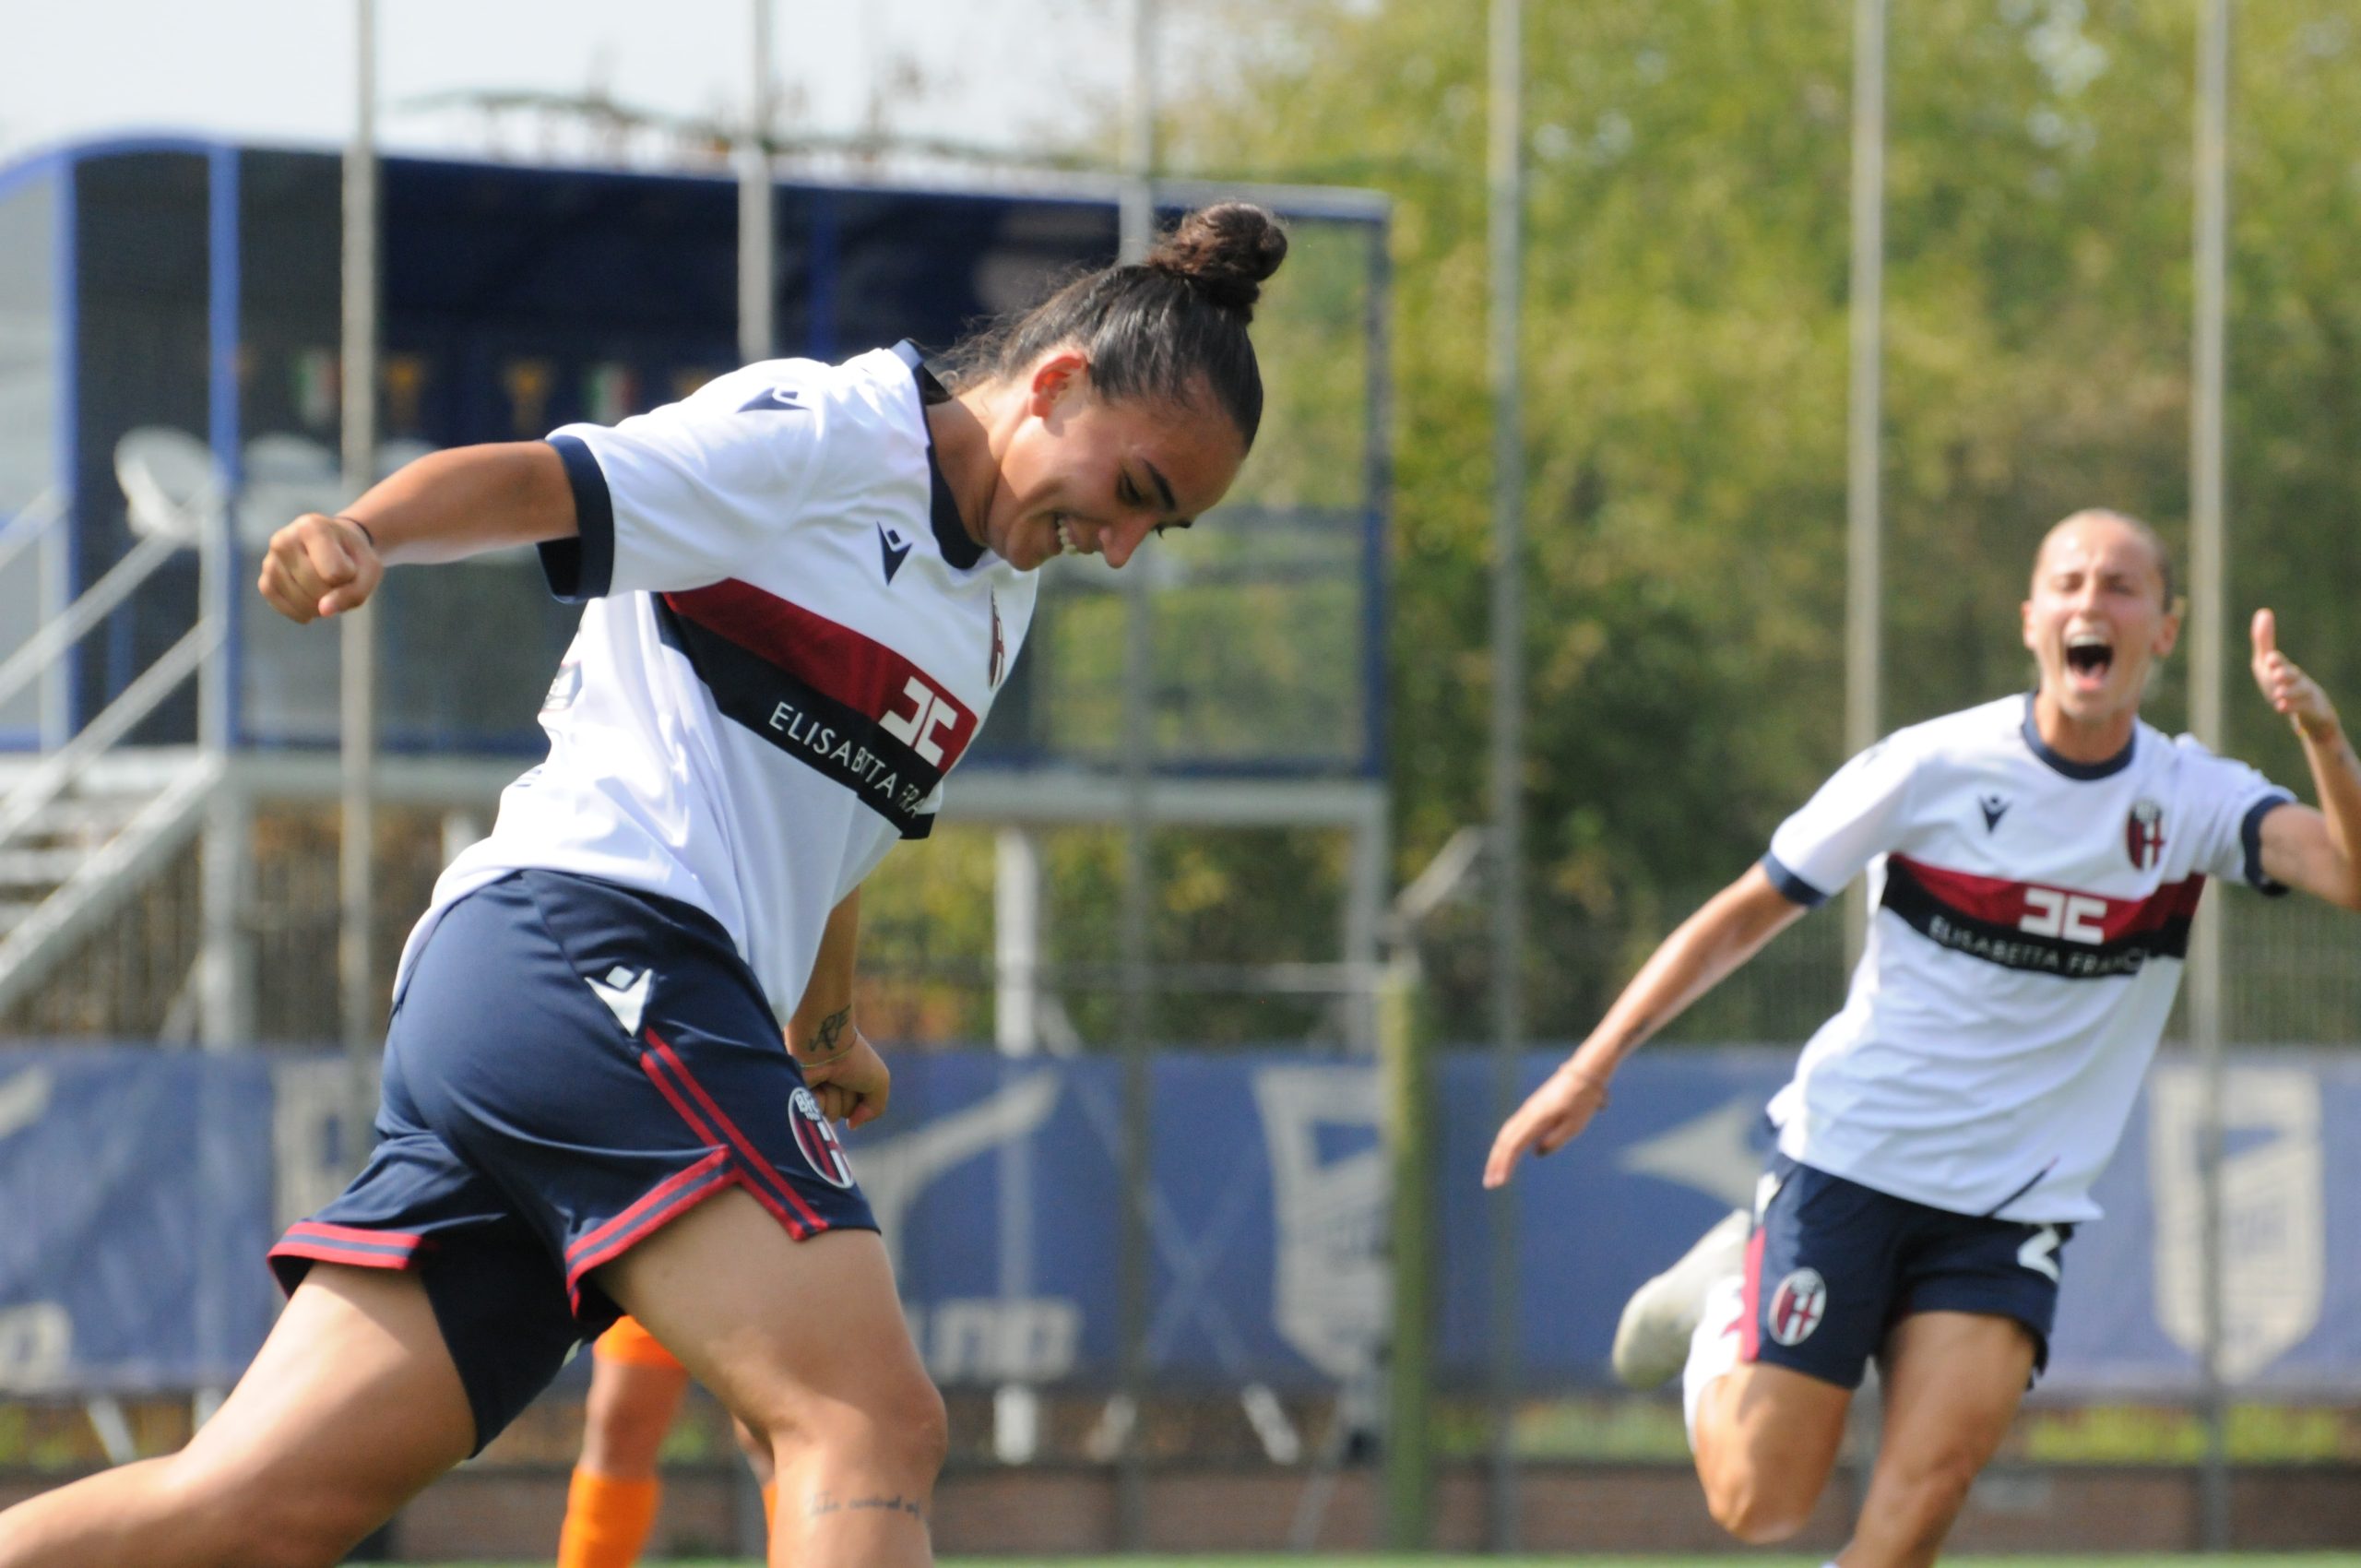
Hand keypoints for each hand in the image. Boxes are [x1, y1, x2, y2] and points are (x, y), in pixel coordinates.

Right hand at [258, 512, 381, 623]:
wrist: (336, 549)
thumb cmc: (353, 557)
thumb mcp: (368, 571)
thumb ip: (353, 592)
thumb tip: (323, 611)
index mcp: (311, 527)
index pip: (335, 572)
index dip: (350, 576)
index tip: (349, 562)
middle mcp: (283, 539)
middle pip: (316, 587)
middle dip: (335, 592)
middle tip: (338, 578)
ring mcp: (270, 561)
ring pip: (300, 601)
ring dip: (321, 606)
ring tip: (326, 588)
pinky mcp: (264, 581)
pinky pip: (284, 607)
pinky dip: (303, 612)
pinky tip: (312, 603)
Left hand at [798, 1029, 889, 1129]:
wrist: (826, 1043)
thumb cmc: (854, 1058)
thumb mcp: (879, 1081)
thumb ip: (875, 1109)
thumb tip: (852, 1125)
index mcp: (848, 1084)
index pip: (857, 1110)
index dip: (862, 1099)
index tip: (859, 1078)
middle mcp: (830, 1089)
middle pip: (845, 1114)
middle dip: (847, 1098)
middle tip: (842, 1077)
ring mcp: (813, 1092)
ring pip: (829, 1116)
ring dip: (833, 1097)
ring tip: (828, 1078)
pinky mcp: (798, 1096)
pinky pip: (813, 1114)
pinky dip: (819, 1099)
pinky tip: (816, 1084)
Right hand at [1483, 1056, 1611, 1188]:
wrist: (1584, 1074)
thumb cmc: (1582, 1101)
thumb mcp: (1574, 1125)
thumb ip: (1555, 1140)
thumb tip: (1535, 1152)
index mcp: (1536, 1118)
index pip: (1513, 1145)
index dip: (1504, 1165)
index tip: (1498, 1182)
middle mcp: (1527, 1113)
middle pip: (1504, 1140)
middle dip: (1495, 1163)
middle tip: (1489, 1184)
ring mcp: (1528, 1110)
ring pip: (1506, 1134)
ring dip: (1498, 1155)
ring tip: (1494, 1174)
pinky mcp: (1532, 1109)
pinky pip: (1512, 1129)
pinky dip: (1505, 1144)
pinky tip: (1506, 1155)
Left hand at [2252, 609, 2340, 742]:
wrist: (2311, 710)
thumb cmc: (2285, 682)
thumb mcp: (2269, 664)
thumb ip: (2265, 641)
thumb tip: (2264, 611)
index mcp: (2286, 669)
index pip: (2280, 663)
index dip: (2276, 661)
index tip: (2270, 659)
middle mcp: (2297, 680)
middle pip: (2293, 676)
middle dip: (2285, 674)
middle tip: (2276, 674)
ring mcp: (2305, 695)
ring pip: (2300, 693)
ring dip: (2290, 692)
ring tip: (2279, 693)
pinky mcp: (2311, 709)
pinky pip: (2303, 709)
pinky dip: (2292, 708)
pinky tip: (2281, 707)